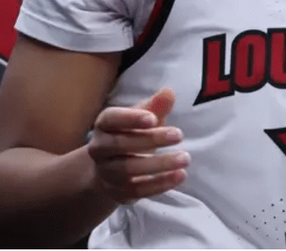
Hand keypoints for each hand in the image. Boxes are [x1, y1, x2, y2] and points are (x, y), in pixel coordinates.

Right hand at [87, 88, 188, 203]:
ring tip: (186, 158)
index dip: (130, 118)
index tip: (153, 118)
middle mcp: (100, 149)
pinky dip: (160, 184)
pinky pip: (138, 190)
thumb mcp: (143, 118)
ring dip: (159, 164)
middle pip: (121, 144)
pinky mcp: (118, 193)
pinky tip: (180, 175)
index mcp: (104, 125)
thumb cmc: (131, 135)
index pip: (111, 119)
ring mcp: (107, 173)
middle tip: (179, 134)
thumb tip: (169, 92)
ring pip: (129, 169)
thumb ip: (155, 106)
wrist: (111, 169)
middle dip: (151, 139)